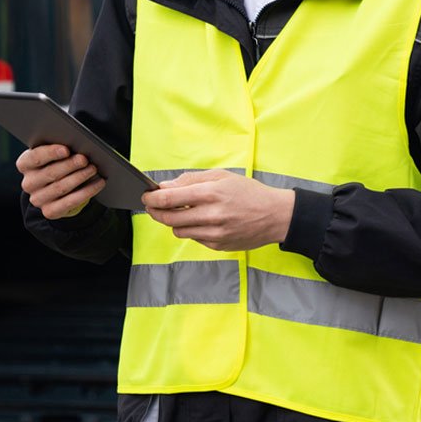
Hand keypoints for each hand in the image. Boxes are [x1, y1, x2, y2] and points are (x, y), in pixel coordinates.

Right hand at [16, 143, 105, 219]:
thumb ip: (59, 149)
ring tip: (93, 169)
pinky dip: (87, 192)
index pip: (35, 157)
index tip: (66, 150)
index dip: (50, 153)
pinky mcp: (49, 211)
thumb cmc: (55, 163)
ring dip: (80, 177)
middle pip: (50, 173)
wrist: (54, 187)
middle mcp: (28, 183)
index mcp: (24, 164)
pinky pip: (70, 202)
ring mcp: (37, 199)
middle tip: (85, 159)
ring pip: (61, 188)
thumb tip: (77, 145)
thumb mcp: (52, 154)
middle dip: (70, 165)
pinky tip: (98, 183)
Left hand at [140, 170, 293, 251]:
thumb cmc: (248, 192)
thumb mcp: (220, 176)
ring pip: (179, 230)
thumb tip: (165, 187)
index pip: (169, 199)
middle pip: (169, 218)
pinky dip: (192, 230)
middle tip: (152, 207)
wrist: (275, 215)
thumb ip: (190, 180)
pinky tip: (202, 221)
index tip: (145, 197)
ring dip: (174, 221)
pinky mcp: (219, 245)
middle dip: (156, 212)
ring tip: (182, 212)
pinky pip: (194, 238)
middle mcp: (211, 215)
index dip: (152, 199)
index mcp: (210, 194)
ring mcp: (215, 233)